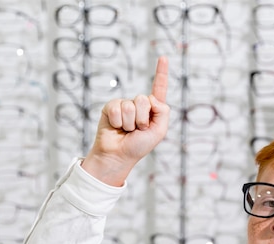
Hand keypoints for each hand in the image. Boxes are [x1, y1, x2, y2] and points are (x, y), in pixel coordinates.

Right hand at [81, 57, 169, 185]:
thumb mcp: (159, 131)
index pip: (158, 88)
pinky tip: (116, 127)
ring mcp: (124, 105)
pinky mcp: (110, 107)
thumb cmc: (138, 146)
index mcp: (153, 110)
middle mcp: (139, 105)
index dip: (161, 73)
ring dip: (129, 123)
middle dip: (142, 118)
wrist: (118, 155)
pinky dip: (117, 121)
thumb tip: (152, 98)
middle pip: (144, 99)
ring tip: (126, 131)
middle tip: (137, 130)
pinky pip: (116, 108)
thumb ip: (163, 112)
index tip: (163, 57)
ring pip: (130, 106)